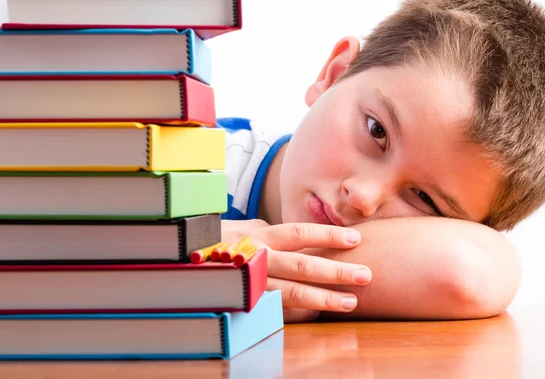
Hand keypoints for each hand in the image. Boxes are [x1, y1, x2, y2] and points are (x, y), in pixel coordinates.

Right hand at [222, 219, 371, 322]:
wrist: (178, 261)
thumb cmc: (214, 243)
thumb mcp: (240, 230)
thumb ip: (266, 230)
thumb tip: (292, 234)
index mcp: (258, 236)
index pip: (299, 233)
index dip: (328, 235)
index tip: (355, 238)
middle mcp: (255, 257)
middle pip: (302, 263)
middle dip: (336, 270)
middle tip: (366, 275)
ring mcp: (249, 282)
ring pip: (291, 292)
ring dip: (323, 298)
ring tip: (351, 302)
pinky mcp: (243, 302)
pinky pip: (275, 310)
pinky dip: (298, 313)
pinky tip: (318, 315)